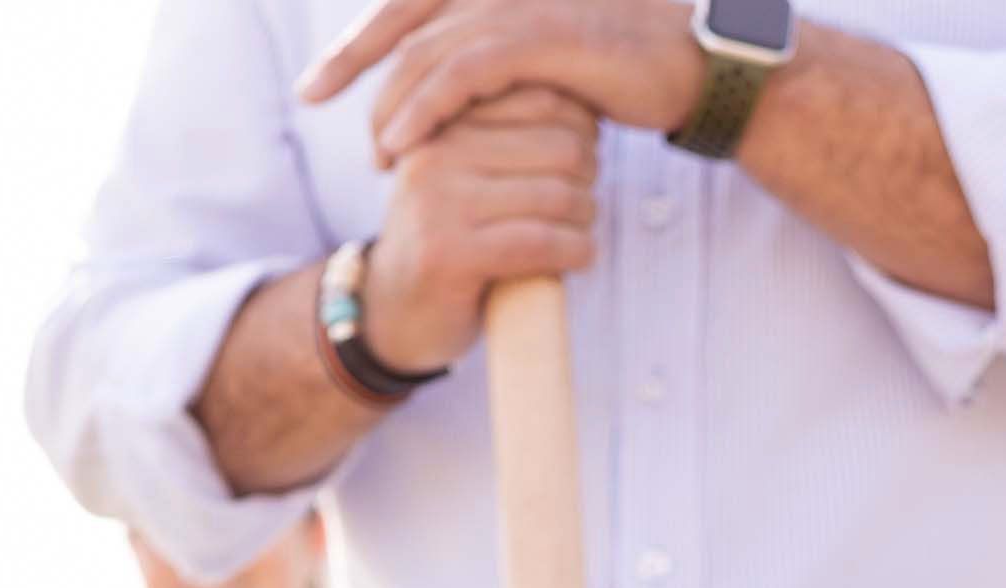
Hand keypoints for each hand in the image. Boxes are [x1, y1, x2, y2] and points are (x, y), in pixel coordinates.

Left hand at [306, 0, 707, 156]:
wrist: (694, 65)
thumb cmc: (618, 67)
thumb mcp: (540, 57)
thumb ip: (487, 58)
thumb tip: (434, 92)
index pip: (411, 2)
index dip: (360, 37)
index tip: (318, 81)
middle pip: (404, 15)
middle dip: (350, 58)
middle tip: (310, 96)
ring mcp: (525, 2)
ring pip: (426, 50)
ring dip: (389, 105)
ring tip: (376, 153)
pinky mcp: (544, 36)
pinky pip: (461, 74)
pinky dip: (424, 110)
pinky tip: (402, 146)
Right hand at [356, 90, 604, 375]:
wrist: (393, 313)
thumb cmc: (450, 240)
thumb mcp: (469, 172)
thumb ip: (509, 134)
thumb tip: (591, 109)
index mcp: (442, 123)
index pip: (542, 99)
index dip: (583, 130)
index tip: (582, 164)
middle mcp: (434, 155)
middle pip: (559, 146)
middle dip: (589, 177)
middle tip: (585, 204)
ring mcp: (437, 205)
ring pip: (556, 195)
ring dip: (585, 218)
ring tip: (581, 233)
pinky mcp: (447, 255)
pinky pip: (539, 242)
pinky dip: (576, 251)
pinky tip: (581, 257)